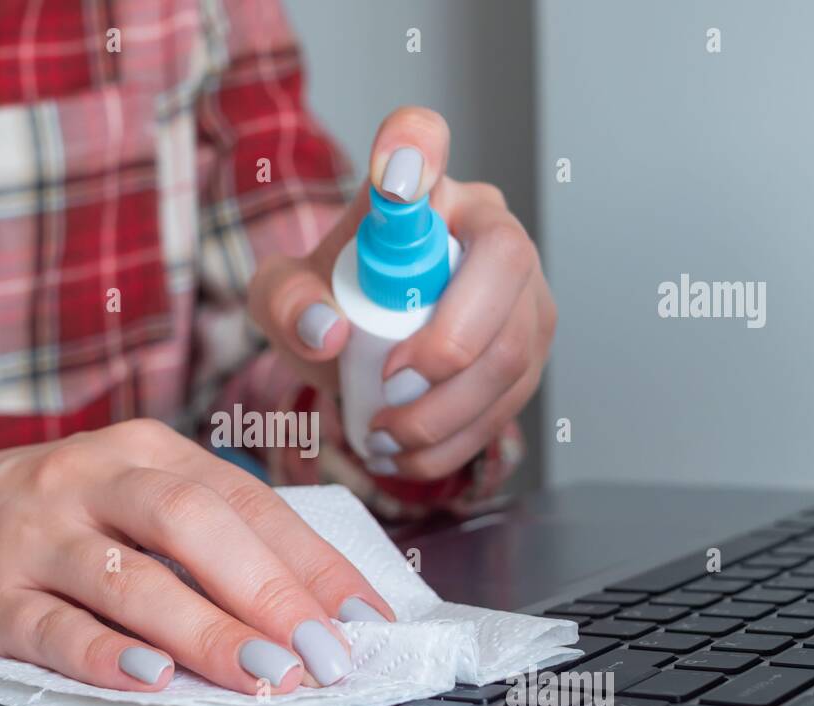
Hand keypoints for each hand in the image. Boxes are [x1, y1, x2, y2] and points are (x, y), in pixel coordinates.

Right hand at [0, 420, 392, 693]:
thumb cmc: (33, 512)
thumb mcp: (118, 492)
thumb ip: (197, 530)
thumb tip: (300, 599)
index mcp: (141, 449)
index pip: (246, 501)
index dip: (312, 561)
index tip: (364, 619)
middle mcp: (91, 479)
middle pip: (193, 524)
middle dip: (269, 591)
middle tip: (323, 652)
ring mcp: (36, 533)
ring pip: (129, 577)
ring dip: (203, 630)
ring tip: (263, 675)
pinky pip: (50, 625)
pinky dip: (103, 654)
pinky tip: (149, 680)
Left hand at [248, 106, 555, 479]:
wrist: (359, 346)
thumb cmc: (330, 302)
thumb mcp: (282, 298)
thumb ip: (286, 302)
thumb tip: (327, 330)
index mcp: (423, 192)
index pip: (422, 144)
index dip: (414, 149)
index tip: (391, 171)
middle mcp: (488, 226)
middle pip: (505, 263)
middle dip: (448, 342)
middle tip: (387, 386)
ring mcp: (523, 289)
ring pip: (513, 349)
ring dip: (444, 412)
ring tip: (383, 434)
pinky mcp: (530, 349)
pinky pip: (511, 401)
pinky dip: (453, 442)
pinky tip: (408, 452)